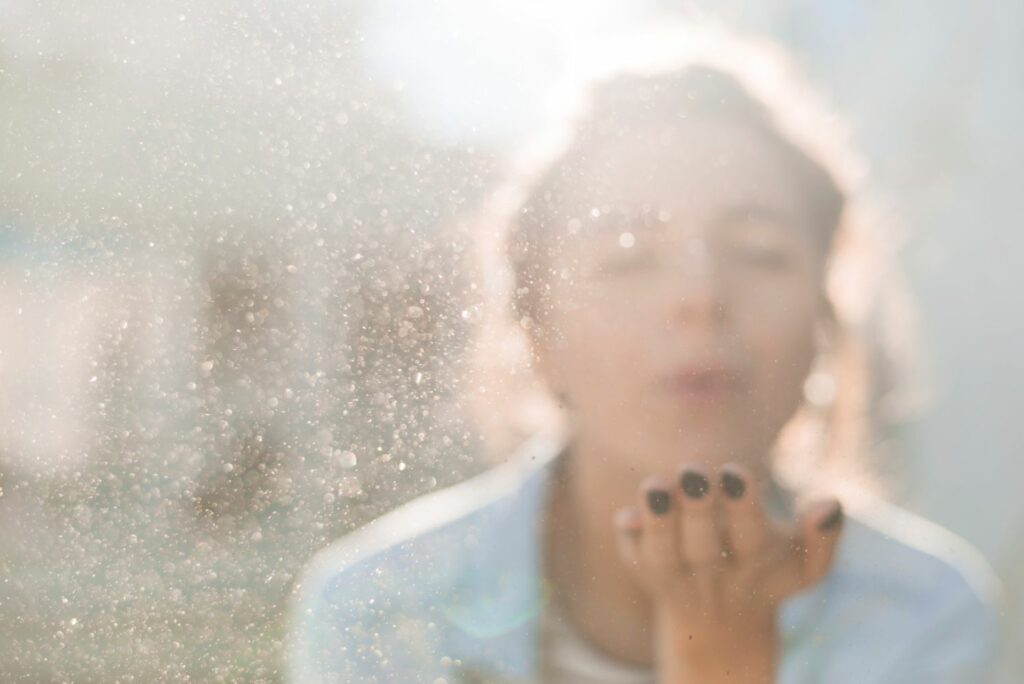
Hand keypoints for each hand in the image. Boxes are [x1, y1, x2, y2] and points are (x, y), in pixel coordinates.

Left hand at [612, 463, 843, 683]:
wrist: (720, 624)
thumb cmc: (767, 571)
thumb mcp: (804, 566)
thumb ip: (821, 538)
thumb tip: (831, 504)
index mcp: (754, 564)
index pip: (749, 536)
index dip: (742, 506)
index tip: (733, 471)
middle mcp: (712, 573)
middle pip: (702, 547)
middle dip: (697, 508)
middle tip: (692, 471)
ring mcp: (675, 577)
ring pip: (661, 556)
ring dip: (656, 522)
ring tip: (654, 486)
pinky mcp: (645, 575)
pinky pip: (632, 560)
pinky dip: (628, 538)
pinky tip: (626, 516)